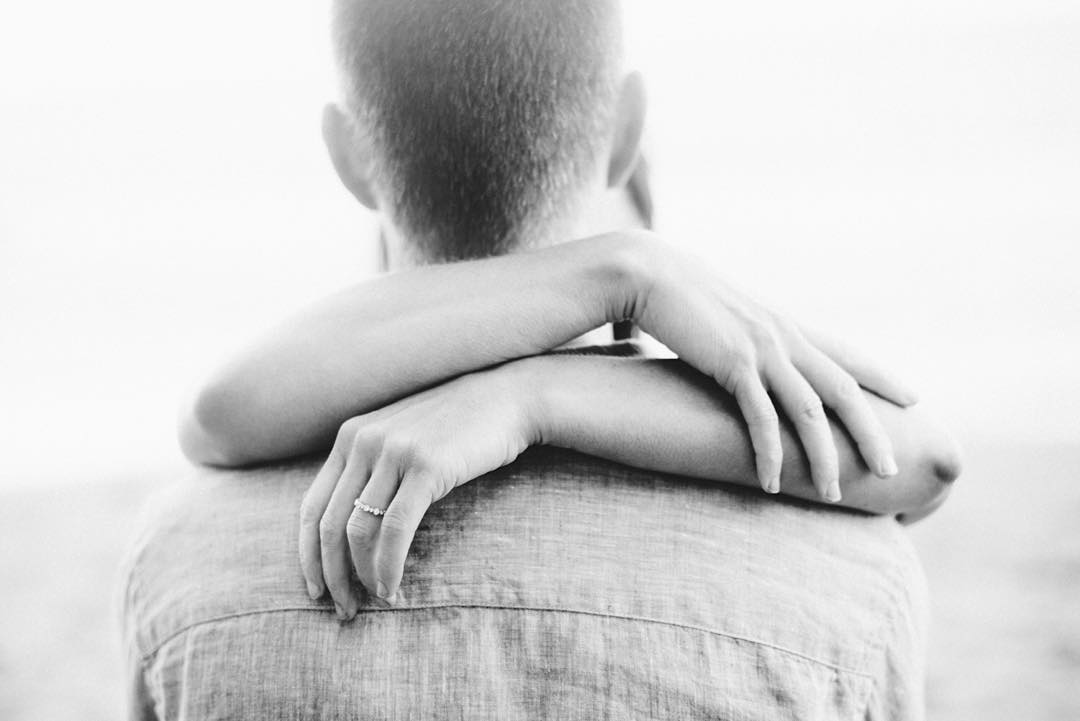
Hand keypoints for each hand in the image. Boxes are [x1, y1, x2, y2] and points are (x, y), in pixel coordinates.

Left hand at [298, 366, 536, 618]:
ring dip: (363, 576)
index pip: (311, 507)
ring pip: (359, 530)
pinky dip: (389, 566)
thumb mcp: (403, 440)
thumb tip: (352, 530)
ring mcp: (394, 452)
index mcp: (349, 437)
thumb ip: (373, 470)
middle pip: (329, 524)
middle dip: (332, 575)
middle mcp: (362, 441)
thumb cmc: (458, 428)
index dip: (308, 554)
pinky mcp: (425, 466)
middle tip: (344, 611)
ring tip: (378, 600)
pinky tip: (393, 587)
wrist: (508, 399)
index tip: (317, 589)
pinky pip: (395, 530)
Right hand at [623, 232, 917, 500]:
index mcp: (785, 326)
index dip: (882, 377)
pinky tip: (772, 483)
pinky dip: (769, 454)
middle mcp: (783, 337)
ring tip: (833, 494)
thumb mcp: (728, 316)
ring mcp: (761, 350)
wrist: (650, 273)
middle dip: (870, 431)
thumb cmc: (681, 296)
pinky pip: (760, 418)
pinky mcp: (732, 364)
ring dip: (824, 456)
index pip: (846, 355)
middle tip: (891, 469)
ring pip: (809, 411)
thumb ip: (748, 337)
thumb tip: (749, 357)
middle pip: (843, 389)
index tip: (914, 398)